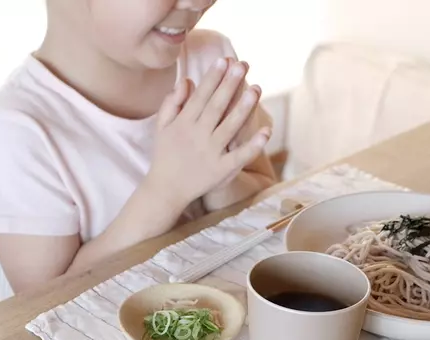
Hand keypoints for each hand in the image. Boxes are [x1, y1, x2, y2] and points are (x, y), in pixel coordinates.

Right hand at [148, 58, 270, 209]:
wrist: (166, 189)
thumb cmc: (165, 155)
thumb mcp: (162, 126)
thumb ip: (172, 102)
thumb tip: (186, 79)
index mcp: (184, 123)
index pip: (201, 96)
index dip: (213, 78)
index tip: (224, 60)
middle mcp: (198, 135)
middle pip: (217, 106)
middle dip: (230, 84)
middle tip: (243, 65)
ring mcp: (211, 152)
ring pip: (230, 126)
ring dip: (244, 108)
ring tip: (256, 89)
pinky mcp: (222, 169)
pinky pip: (240, 155)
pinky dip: (253, 145)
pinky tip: (266, 132)